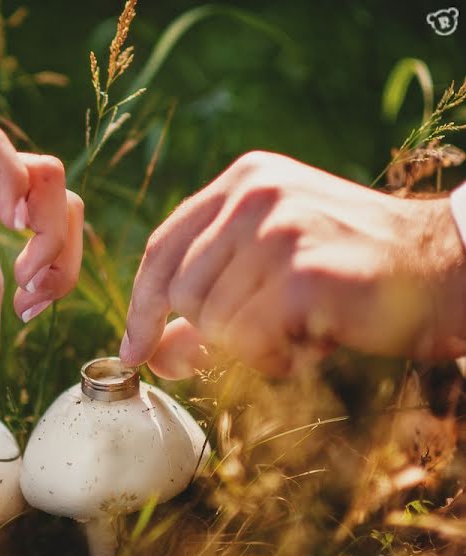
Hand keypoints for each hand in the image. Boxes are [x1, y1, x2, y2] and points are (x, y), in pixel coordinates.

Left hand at [120, 151, 465, 378]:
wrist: (447, 271)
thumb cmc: (350, 275)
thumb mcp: (268, 274)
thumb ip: (204, 306)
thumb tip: (149, 355)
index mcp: (242, 182)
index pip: (162, 248)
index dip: (142, 306)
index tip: (134, 349)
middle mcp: (255, 194)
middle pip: (182, 292)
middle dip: (214, 332)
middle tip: (270, 330)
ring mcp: (280, 227)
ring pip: (213, 321)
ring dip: (254, 346)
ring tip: (303, 326)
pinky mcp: (304, 271)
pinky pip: (251, 340)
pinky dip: (277, 359)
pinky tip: (316, 338)